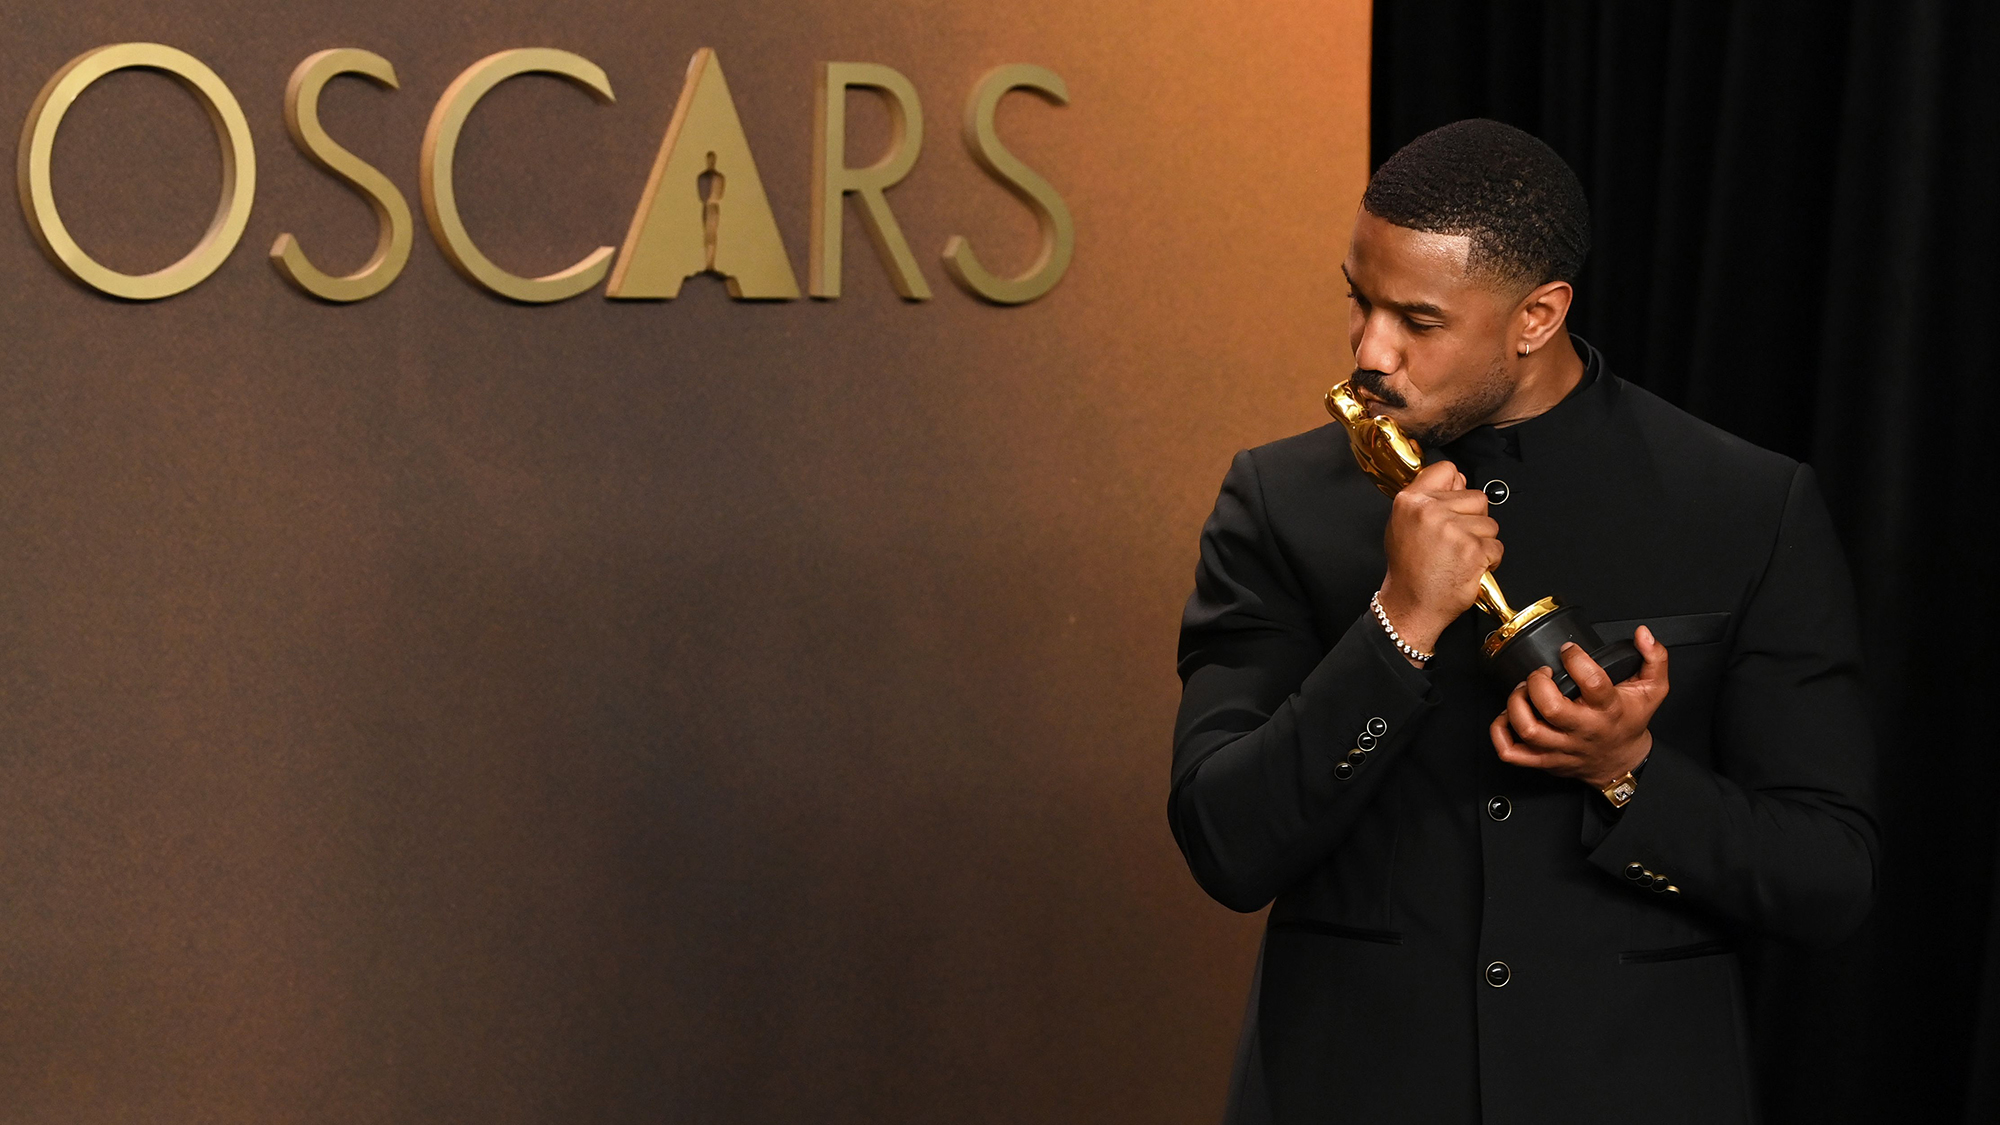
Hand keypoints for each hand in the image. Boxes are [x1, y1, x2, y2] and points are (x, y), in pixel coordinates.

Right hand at [1376, 460, 1502, 656]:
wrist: (1411, 605)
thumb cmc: (1409, 570)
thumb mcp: (1402, 525)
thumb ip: (1427, 499)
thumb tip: (1458, 481)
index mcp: (1410, 501)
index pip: (1447, 470)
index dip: (1456, 486)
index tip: (1455, 501)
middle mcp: (1430, 510)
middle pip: (1476, 497)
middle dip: (1473, 519)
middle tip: (1454, 540)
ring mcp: (1453, 529)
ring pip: (1490, 523)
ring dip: (1482, 541)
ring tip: (1460, 555)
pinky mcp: (1473, 549)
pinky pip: (1496, 546)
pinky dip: (1489, 560)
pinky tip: (1469, 567)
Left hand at [1488, 627, 1669, 788]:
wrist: (1620, 763)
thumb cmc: (1629, 723)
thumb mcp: (1653, 690)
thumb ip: (1654, 658)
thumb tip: (1644, 635)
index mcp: (1608, 710)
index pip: (1592, 682)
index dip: (1575, 660)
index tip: (1568, 651)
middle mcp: (1583, 730)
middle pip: (1551, 708)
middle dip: (1538, 682)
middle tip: (1540, 674)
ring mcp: (1561, 748)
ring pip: (1528, 729)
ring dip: (1516, 704)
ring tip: (1523, 691)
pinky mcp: (1544, 760)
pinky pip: (1512, 752)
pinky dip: (1500, 732)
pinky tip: (1508, 716)